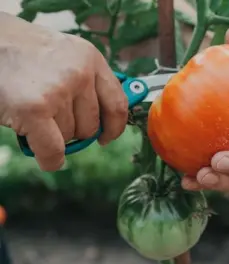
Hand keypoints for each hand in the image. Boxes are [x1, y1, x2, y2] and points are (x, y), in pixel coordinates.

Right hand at [0, 12, 127, 171]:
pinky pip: (53, 150)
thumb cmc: (26, 53)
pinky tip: (46, 157)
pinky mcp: (35, 108)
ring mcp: (58, 90)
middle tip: (51, 118)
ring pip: (69, 137)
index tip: (107, 136)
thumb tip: (107, 122)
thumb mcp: (67, 56)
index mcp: (91, 59)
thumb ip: (89, 82)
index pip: (118, 104)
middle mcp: (80, 73)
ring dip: (53, 136)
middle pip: (91, 126)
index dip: (114, 127)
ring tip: (35, 114)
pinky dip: (50, 159)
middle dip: (73, 131)